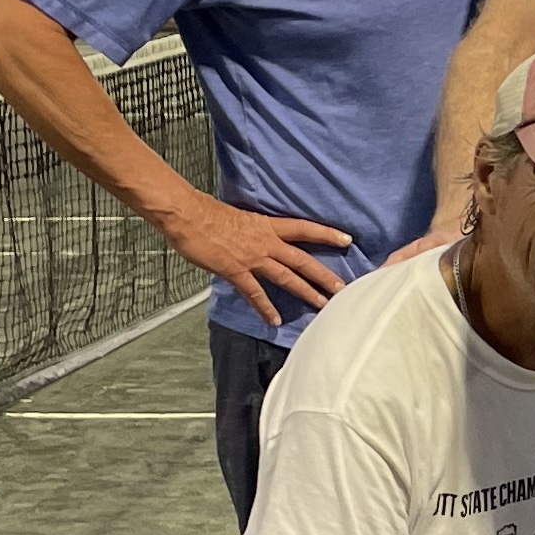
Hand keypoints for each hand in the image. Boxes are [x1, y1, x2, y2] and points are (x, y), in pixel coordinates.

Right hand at [158, 194, 355, 325]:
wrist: (187, 214)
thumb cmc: (207, 213)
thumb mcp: (239, 218)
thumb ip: (253, 231)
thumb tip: (258, 237)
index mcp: (267, 225)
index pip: (304, 228)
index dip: (326, 233)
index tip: (347, 239)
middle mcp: (266, 241)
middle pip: (303, 258)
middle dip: (324, 274)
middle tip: (343, 288)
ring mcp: (252, 257)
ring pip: (286, 277)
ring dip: (306, 292)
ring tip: (322, 305)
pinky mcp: (236, 270)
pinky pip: (254, 293)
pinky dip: (265, 308)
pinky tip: (274, 321)